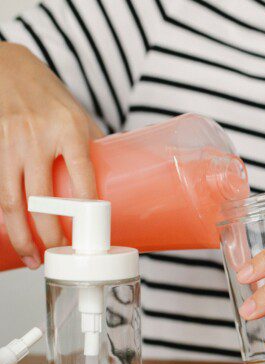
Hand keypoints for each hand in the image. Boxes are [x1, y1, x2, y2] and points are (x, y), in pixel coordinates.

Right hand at [0, 43, 102, 267]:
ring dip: (22, 236)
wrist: (6, 67)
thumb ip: (91, 148)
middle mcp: (38, 138)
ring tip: (35, 259)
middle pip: (43, 198)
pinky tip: (14, 236)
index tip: (94, 231)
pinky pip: (0, 191)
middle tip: (62, 256)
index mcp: (69, 129)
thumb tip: (117, 181)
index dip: (87, 207)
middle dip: (51, 234)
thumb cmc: (48, 94)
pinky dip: (6, 219)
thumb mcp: (79, 115)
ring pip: (14, 202)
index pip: (82, 175)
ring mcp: (12, 144)